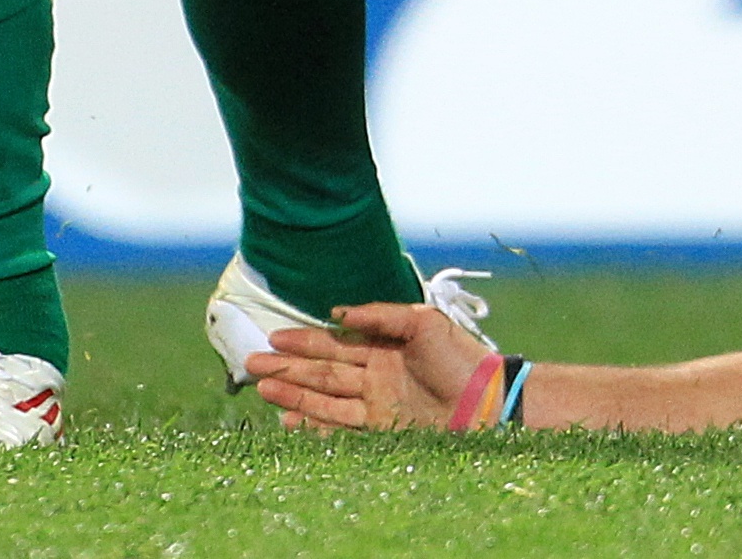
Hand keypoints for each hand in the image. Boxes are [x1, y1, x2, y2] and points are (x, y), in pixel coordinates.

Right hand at [248, 303, 480, 433]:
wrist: (489, 400)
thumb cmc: (461, 357)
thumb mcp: (422, 321)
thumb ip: (379, 315)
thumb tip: (338, 312)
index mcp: (382, 347)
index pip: (333, 343)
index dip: (303, 340)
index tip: (273, 336)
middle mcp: (374, 375)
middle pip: (322, 370)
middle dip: (287, 367)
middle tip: (252, 363)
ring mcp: (376, 403)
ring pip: (325, 398)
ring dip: (294, 394)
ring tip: (263, 388)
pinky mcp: (382, 429)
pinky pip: (340, 426)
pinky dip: (315, 423)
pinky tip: (291, 419)